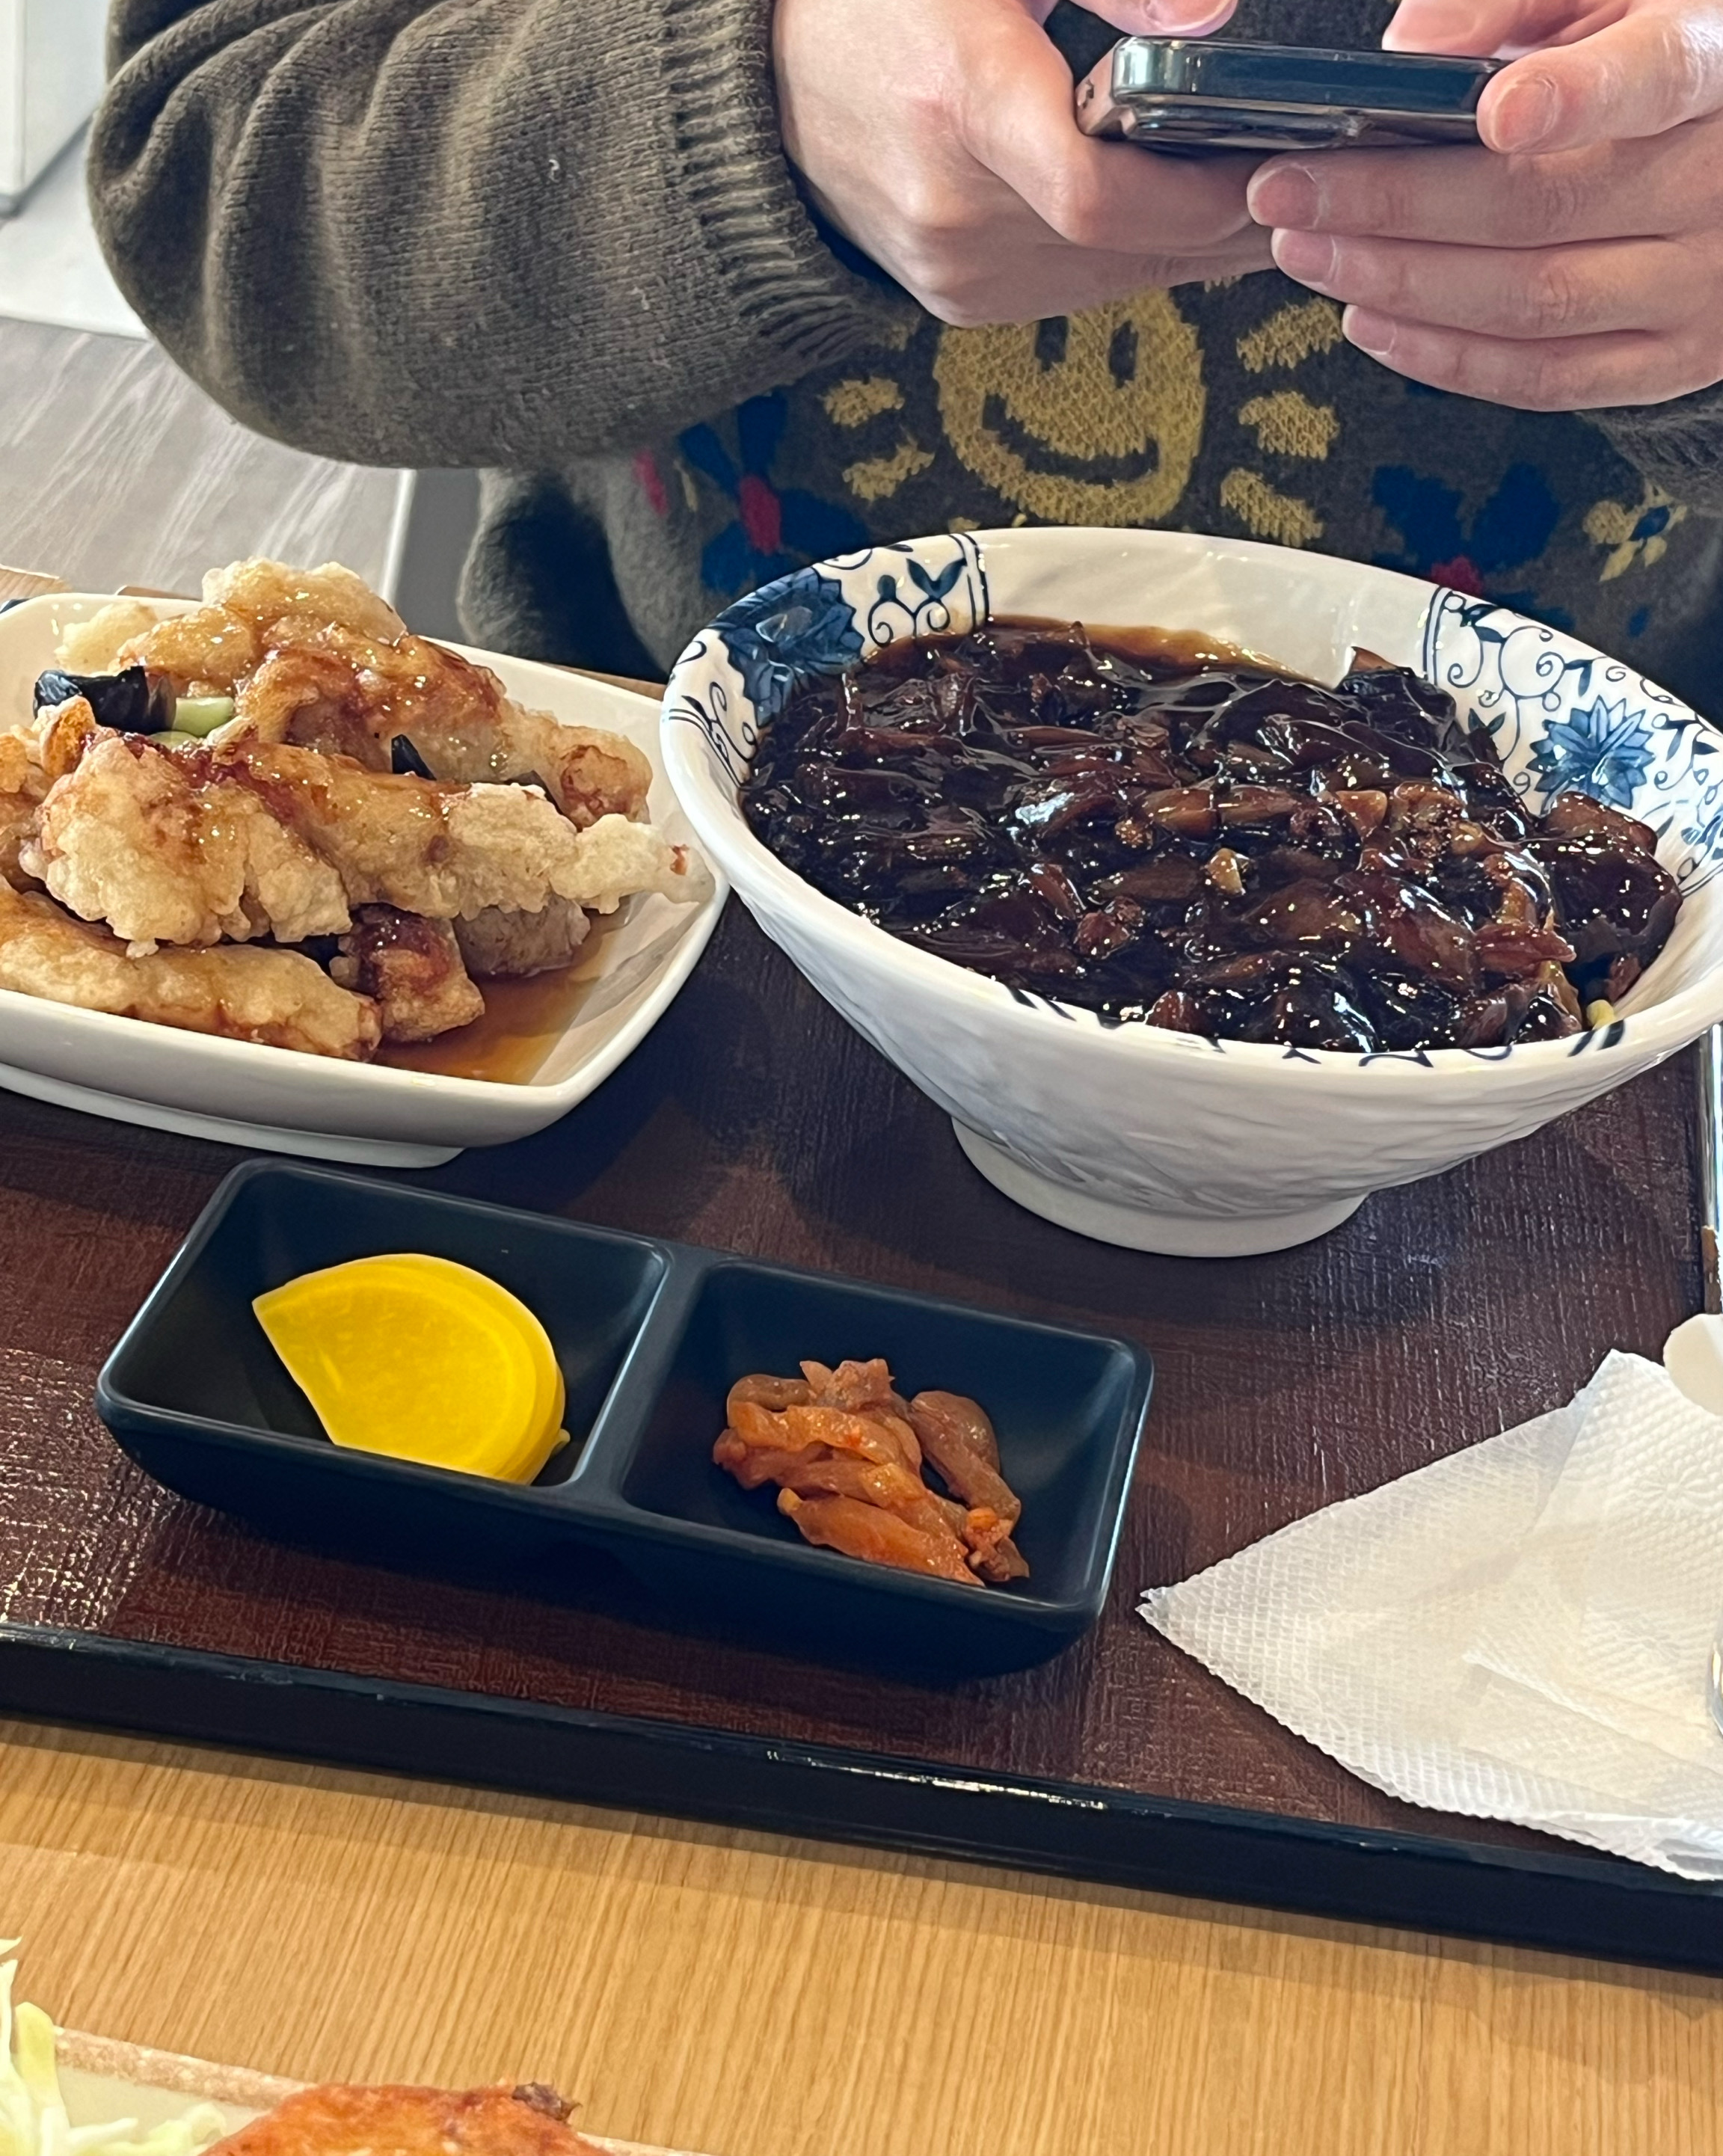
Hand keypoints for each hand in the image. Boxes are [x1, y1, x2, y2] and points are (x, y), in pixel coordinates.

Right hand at [772, 0, 1272, 326]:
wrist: (766, 91)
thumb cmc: (874, 7)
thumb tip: (1211, 16)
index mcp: (960, 106)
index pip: (1097, 194)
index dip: (1200, 191)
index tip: (1271, 157)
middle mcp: (954, 210)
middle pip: (1130, 245)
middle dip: (1233, 215)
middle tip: (1314, 173)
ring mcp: (955, 269)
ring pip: (1119, 277)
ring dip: (1200, 242)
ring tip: (1266, 189)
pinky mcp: (961, 299)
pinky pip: (1082, 287)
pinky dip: (1140, 253)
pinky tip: (1183, 213)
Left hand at [1246, 0, 1722, 409]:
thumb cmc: (1660, 65)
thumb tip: (1416, 42)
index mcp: (1717, 72)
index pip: (1655, 79)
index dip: (1576, 96)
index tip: (1497, 110)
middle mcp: (1716, 189)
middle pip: (1542, 207)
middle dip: (1395, 204)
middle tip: (1289, 191)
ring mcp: (1699, 289)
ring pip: (1531, 303)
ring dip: (1400, 285)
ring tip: (1308, 253)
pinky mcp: (1669, 362)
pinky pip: (1545, 379)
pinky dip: (1445, 357)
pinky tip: (1370, 320)